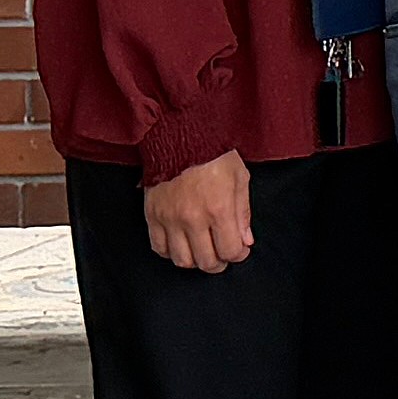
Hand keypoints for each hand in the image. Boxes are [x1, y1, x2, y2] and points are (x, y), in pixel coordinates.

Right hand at [143, 148, 255, 274]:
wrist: (180, 135)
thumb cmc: (213, 153)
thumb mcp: (239, 179)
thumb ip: (242, 213)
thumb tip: (245, 241)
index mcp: (219, 209)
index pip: (230, 250)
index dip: (238, 255)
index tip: (240, 249)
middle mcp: (192, 218)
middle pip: (206, 261)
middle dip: (219, 263)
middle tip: (223, 255)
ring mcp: (169, 218)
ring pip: (181, 260)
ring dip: (195, 261)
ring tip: (203, 251)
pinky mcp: (152, 215)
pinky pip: (158, 247)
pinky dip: (171, 252)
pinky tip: (181, 244)